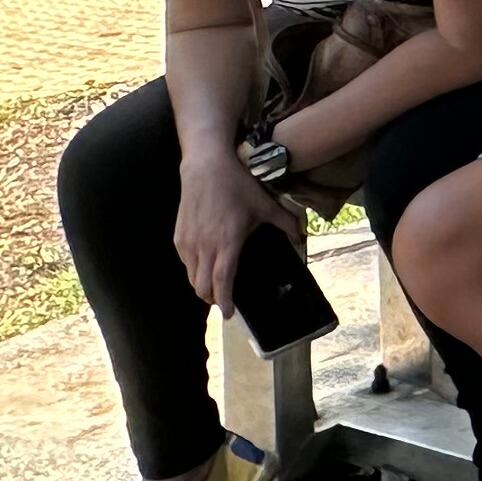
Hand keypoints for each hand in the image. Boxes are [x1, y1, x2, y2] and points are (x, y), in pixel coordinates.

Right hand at [175, 152, 291, 310]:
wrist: (205, 166)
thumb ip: (285, 222)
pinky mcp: (179, 236)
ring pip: (192, 276)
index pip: (222, 281)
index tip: (231, 314)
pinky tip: (205, 265)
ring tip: (215, 286)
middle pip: (202, 286)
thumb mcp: (265, 203)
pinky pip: (185, 262)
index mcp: (227, 242)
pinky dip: (194, 270)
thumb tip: (303, 236)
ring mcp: (188, 242)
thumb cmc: (237, 185)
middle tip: (225, 301)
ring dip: (202, 285)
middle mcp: (204, 246)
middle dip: (213, 298)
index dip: (226, 300)